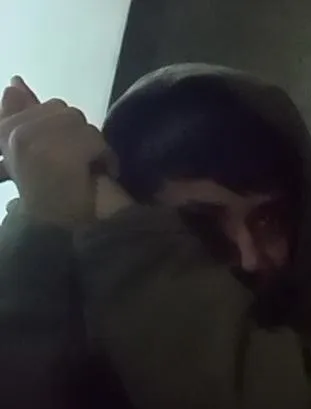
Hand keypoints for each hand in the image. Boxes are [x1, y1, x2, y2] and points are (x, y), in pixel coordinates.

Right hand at [0, 77, 123, 228]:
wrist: (56, 228)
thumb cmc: (47, 192)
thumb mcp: (28, 151)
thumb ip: (20, 114)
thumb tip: (15, 83)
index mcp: (5, 131)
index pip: (41, 106)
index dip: (59, 129)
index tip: (59, 155)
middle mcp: (14, 132)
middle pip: (64, 110)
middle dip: (77, 135)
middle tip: (75, 163)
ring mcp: (35, 140)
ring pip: (81, 122)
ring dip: (92, 146)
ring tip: (85, 169)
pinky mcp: (58, 153)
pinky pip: (93, 138)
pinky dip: (104, 156)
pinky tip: (98, 173)